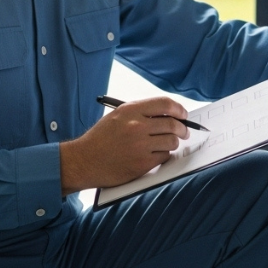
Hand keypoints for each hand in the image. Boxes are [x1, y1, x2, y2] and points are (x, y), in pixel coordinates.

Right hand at [59, 97, 190, 194]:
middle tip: (184, 132)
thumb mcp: (116, 116)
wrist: (84, 161)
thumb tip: (168, 114)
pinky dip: (164, 155)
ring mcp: (140, 145)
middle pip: (173, 123)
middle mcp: (136, 126)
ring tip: (167, 144)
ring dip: (173, 143)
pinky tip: (156, 155)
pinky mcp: (142, 163)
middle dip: (182, 128)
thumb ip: (140, 113)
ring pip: (172, 141)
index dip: (179, 109)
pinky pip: (165, 156)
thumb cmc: (100, 139)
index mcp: (130, 110)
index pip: (165, 104)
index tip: (183, 115)